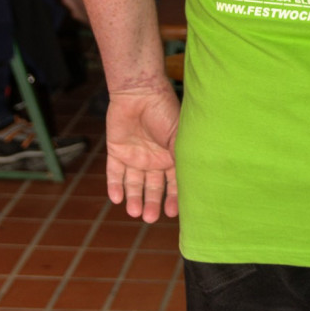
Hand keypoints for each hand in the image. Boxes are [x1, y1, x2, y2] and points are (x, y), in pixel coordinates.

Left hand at [105, 84, 180, 222]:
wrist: (139, 92)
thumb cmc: (164, 111)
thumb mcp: (177, 137)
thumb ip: (182, 159)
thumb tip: (195, 182)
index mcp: (171, 154)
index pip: (173, 182)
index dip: (174, 198)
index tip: (172, 213)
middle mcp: (153, 157)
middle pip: (153, 186)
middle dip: (152, 202)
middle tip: (150, 217)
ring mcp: (135, 154)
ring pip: (134, 183)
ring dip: (134, 198)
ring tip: (134, 212)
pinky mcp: (117, 150)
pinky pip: (114, 172)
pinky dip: (115, 185)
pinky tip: (117, 198)